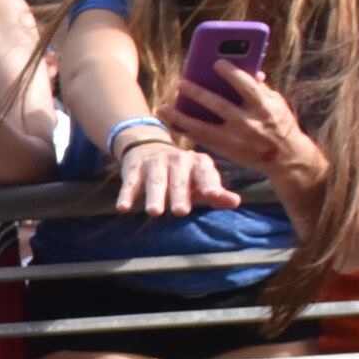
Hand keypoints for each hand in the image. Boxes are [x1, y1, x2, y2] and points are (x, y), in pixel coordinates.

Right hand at [109, 135, 237, 218]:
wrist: (149, 146)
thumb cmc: (182, 173)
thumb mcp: (199, 180)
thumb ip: (216, 193)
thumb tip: (236, 202)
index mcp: (198, 163)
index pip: (205, 174)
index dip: (209, 184)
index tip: (213, 195)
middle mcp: (177, 160)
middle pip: (179, 180)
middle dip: (179, 194)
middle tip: (181, 212)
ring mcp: (155, 163)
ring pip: (155, 181)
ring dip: (154, 196)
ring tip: (154, 212)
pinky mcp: (134, 168)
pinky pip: (130, 183)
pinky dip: (126, 194)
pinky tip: (123, 208)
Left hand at [167, 63, 318, 182]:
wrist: (286, 157)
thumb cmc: (279, 123)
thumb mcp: (276, 103)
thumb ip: (260, 87)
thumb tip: (251, 69)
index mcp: (264, 107)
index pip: (247, 87)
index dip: (232, 74)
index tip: (216, 62)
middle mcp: (248, 124)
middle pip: (219, 106)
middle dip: (199, 94)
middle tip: (180, 83)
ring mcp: (235, 139)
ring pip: (203, 128)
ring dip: (180, 117)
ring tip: (162, 108)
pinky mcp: (226, 151)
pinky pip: (201, 140)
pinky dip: (185, 130)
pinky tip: (171, 122)